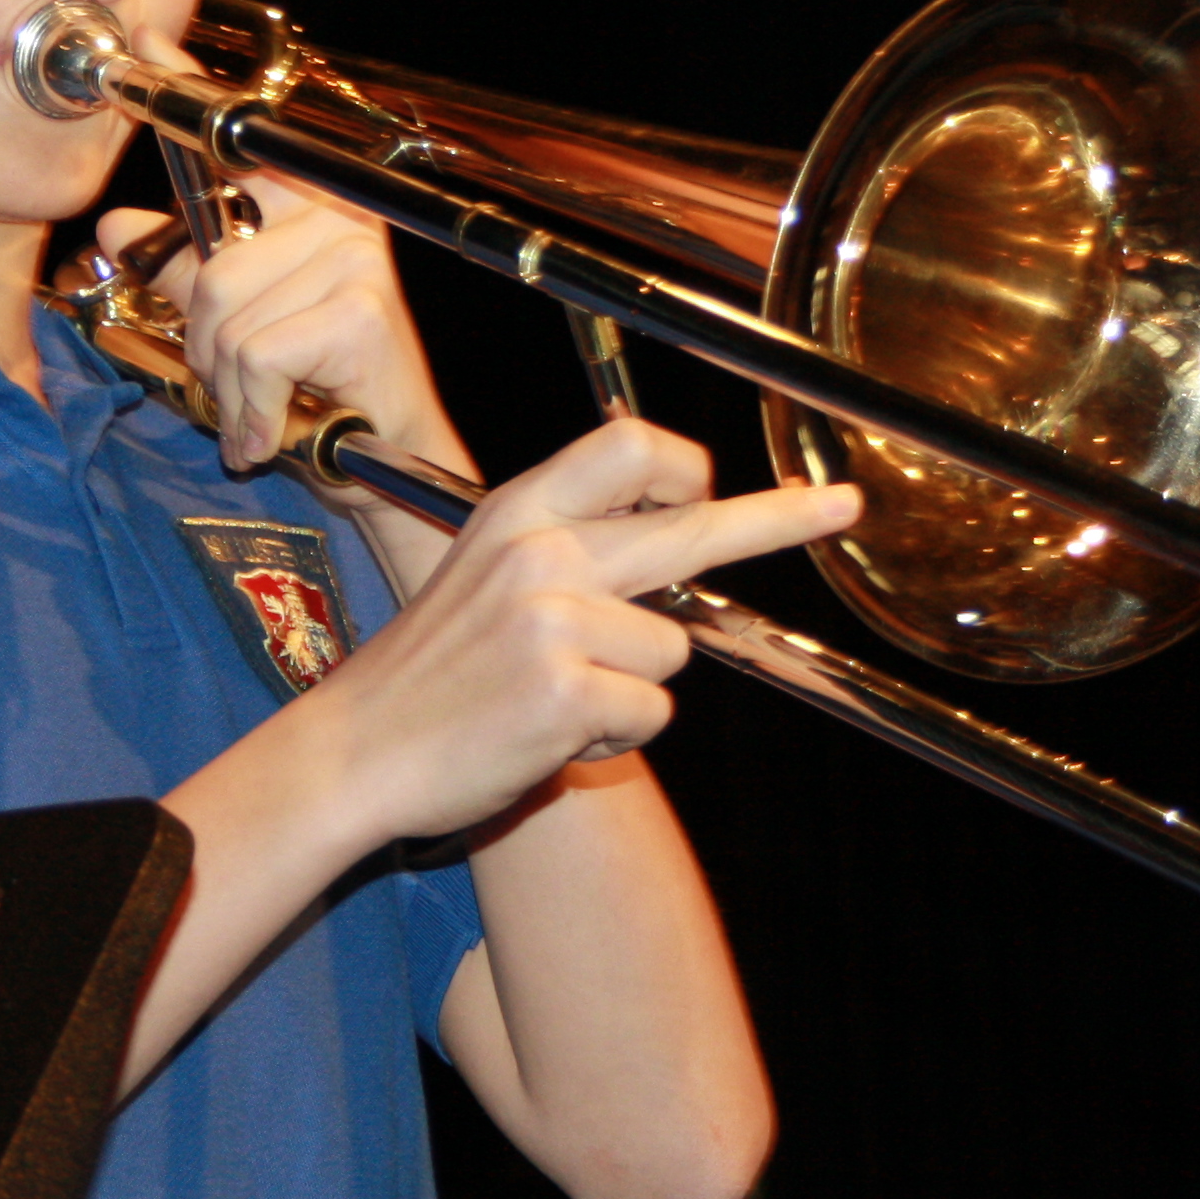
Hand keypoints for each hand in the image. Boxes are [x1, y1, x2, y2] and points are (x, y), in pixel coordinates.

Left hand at [96, 175, 449, 475]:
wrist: (389, 454)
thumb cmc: (322, 385)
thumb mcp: (241, 320)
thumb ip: (184, 271)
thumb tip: (115, 227)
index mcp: (311, 204)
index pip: (235, 173)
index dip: (198, 191)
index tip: (184, 162)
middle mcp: (339, 220)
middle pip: (215, 279)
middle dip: (208, 354)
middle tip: (234, 392)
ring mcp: (354, 262)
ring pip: (232, 328)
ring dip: (233, 395)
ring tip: (258, 418)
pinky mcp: (359, 315)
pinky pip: (259, 359)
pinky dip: (256, 411)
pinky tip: (273, 434)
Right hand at [288, 416, 857, 845]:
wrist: (358, 751)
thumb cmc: (429, 675)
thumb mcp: (481, 572)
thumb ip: (563, 547)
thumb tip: (669, 536)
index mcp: (519, 511)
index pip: (627, 447)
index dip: (686, 467)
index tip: (720, 484)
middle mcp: (542, 552)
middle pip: (692, 529)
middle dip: (780, 519)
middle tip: (841, 505)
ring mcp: (557, 621)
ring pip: (671, 653)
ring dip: (631, 688)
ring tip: (550, 698)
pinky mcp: (569, 693)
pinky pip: (652, 716)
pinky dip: (614, 737)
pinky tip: (548, 733)